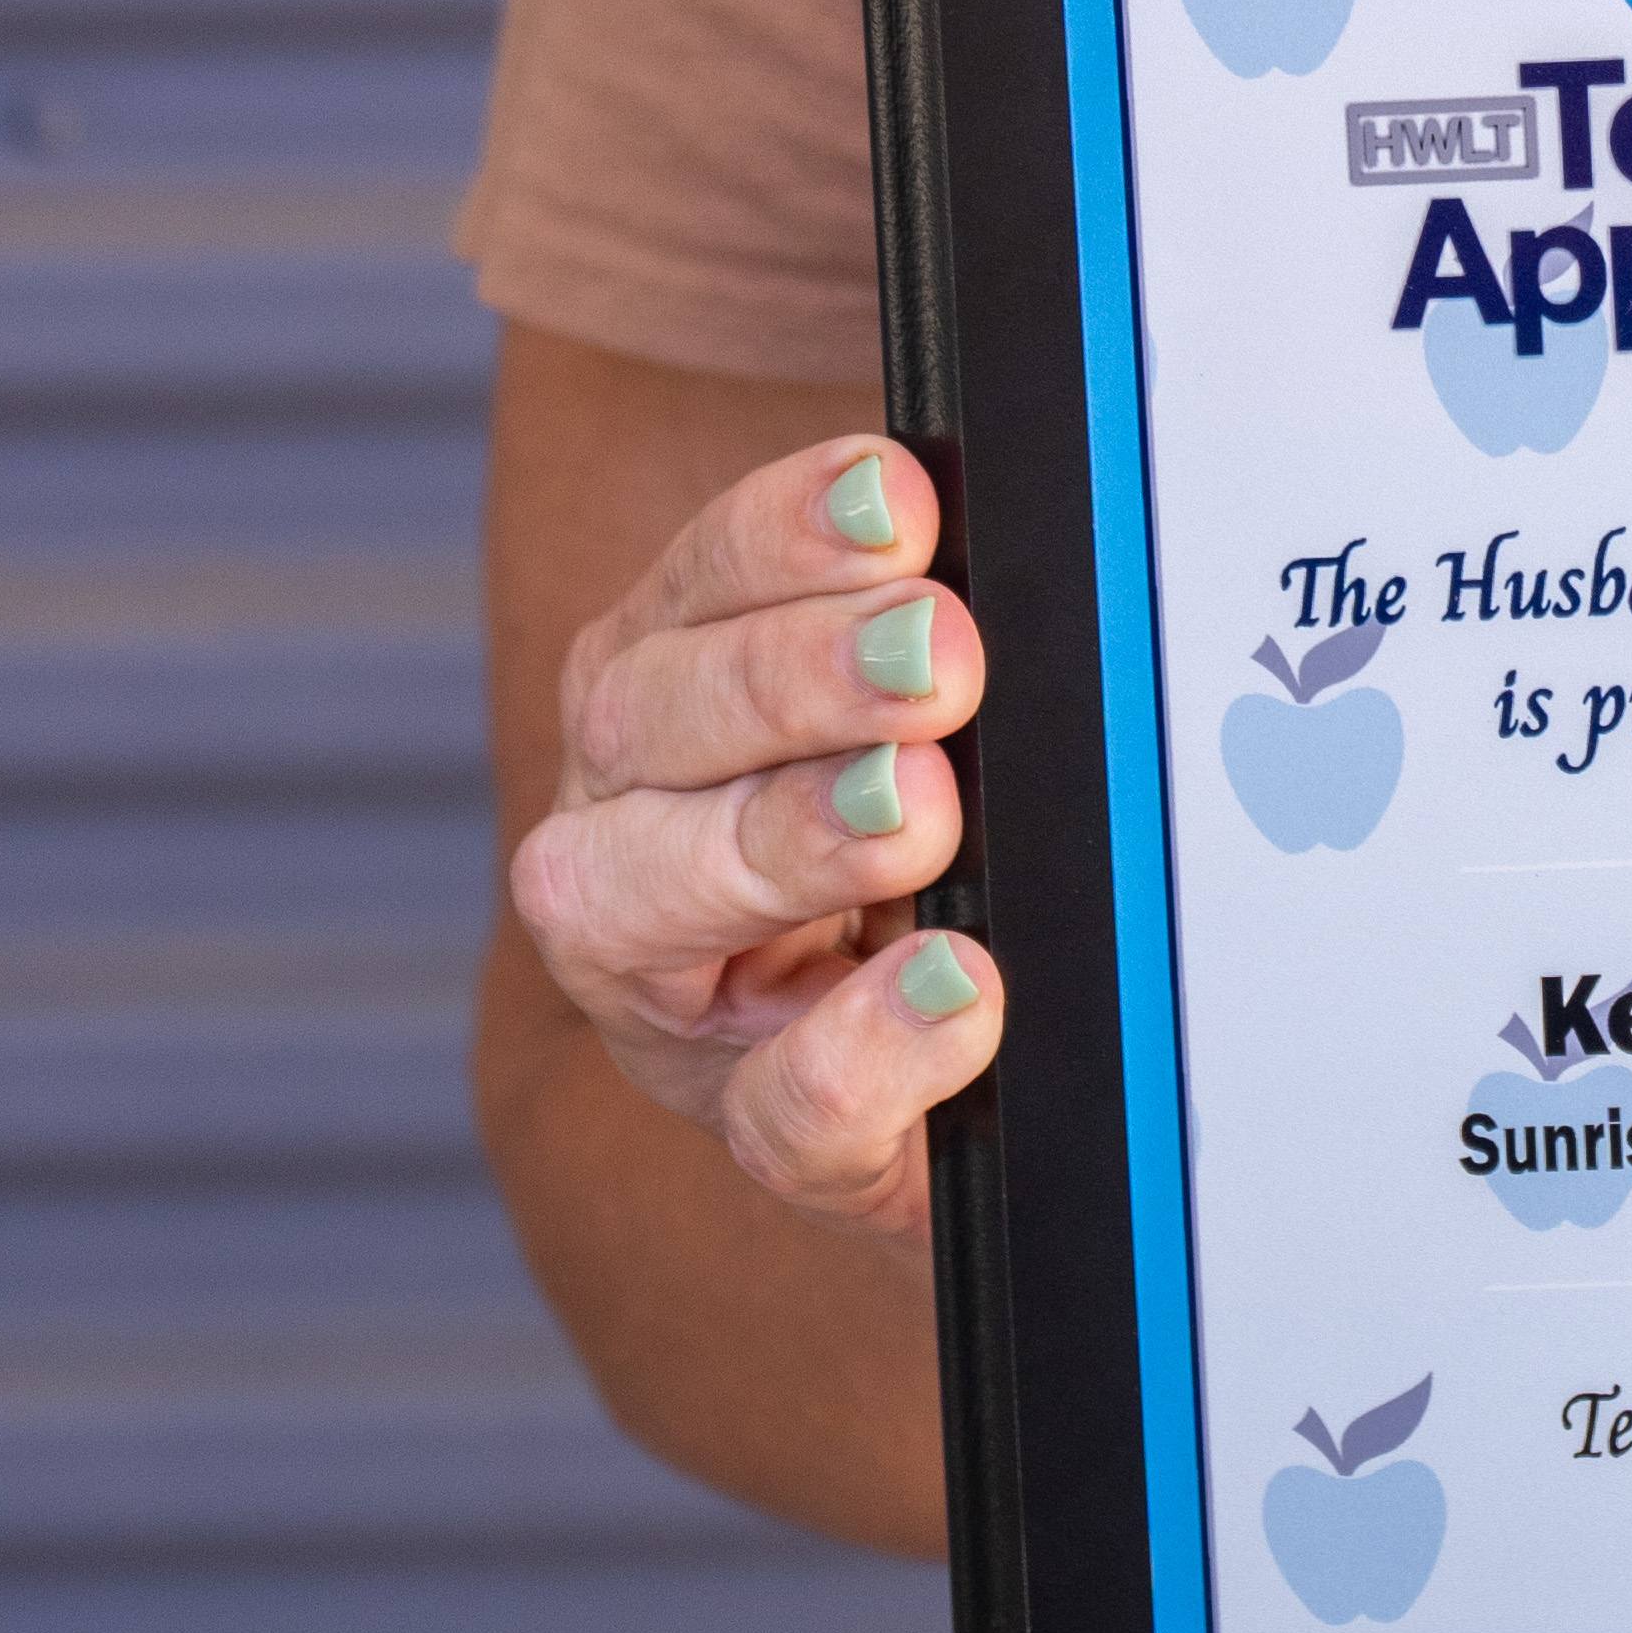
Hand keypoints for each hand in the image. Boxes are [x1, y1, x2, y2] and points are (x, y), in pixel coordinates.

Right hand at [503, 431, 1005, 1233]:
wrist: (950, 1068)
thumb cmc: (923, 850)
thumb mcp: (924, 721)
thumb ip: (932, 637)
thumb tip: (1006, 559)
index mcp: (665, 686)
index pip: (701, 580)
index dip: (786, 534)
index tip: (898, 503)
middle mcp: (625, 823)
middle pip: (645, 720)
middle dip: (791, 677)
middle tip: (935, 656)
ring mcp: (667, 993)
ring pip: (640, 903)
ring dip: (790, 841)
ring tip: (926, 810)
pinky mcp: (757, 1129)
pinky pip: (777, 1108)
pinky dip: (863, 1048)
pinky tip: (957, 986)